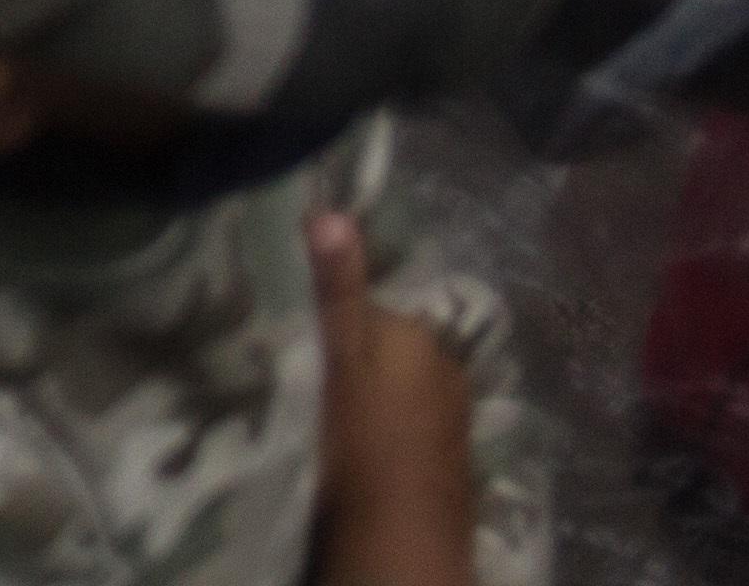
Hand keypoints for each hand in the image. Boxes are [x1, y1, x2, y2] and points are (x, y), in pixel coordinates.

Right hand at [306, 211, 477, 585]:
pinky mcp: (450, 453)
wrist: (403, 538)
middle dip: (359, 347)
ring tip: (329, 399)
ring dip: (375, 386)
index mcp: (419, 333)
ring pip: (403, 381)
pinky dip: (390, 420)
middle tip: (305, 361)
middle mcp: (447, 364)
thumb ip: (337, 290)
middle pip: (391, 341)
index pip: (370, 301)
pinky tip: (363, 437)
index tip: (294, 318)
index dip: (332, 307)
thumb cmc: (362, 442)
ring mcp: (455, 412)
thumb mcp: (338, 360)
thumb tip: (330, 210)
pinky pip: (413, 417)